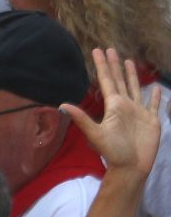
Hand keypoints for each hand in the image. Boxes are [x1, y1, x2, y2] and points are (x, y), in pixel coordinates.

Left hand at [61, 49, 163, 180]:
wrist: (131, 166)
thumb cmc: (113, 152)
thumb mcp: (96, 134)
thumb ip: (81, 119)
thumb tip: (61, 105)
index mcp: (113, 106)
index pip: (107, 81)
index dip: (102, 66)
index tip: (98, 50)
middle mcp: (125, 106)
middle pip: (119, 80)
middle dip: (114, 65)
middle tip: (110, 49)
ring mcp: (138, 112)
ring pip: (135, 88)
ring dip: (132, 75)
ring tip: (128, 61)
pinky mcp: (151, 120)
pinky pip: (153, 104)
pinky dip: (154, 96)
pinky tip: (155, 88)